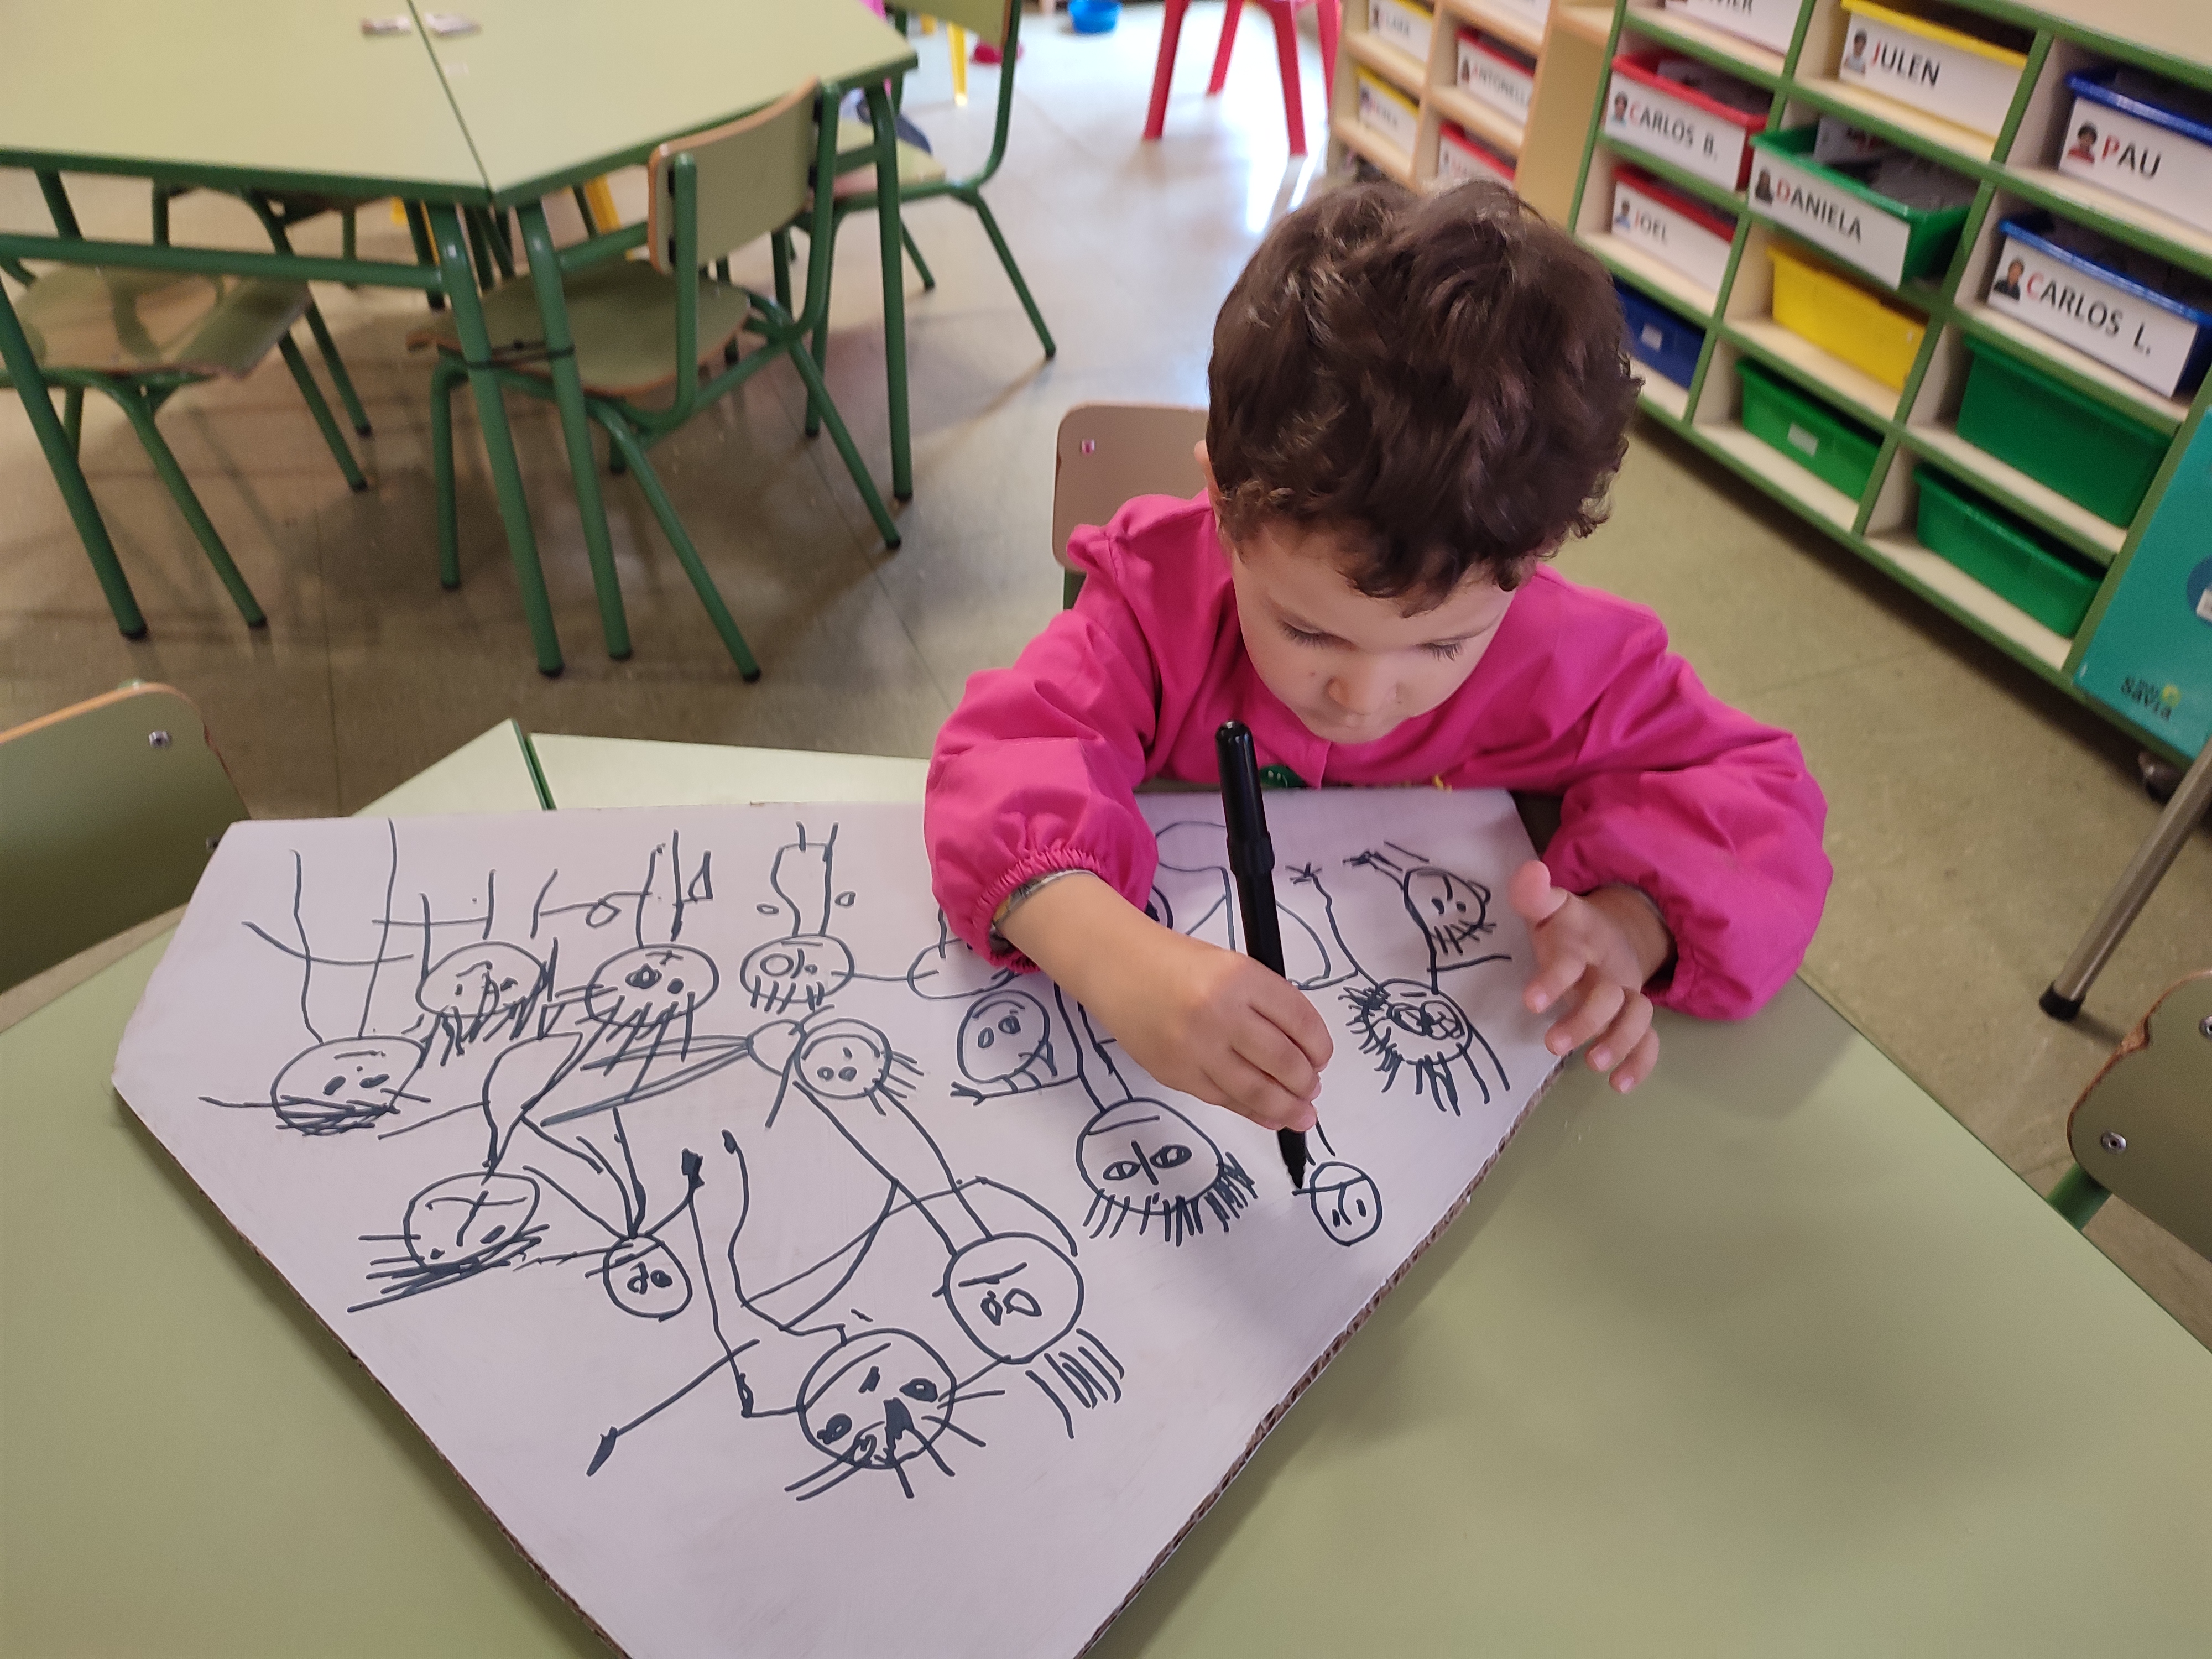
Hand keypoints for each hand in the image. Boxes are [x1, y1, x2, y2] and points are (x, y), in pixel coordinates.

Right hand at [999, 873, 1331, 1131]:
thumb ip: (1267, 1003)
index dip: (1320, 1047)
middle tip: (1313, 1088)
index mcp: (1240, 976)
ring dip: (1287, 1108)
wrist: (1118, 970)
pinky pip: (1224, 1100)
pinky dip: (1253, 1112)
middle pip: (1283, 1061)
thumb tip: (1305, 1054)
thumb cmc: (1181, 966)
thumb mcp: (1233, 966)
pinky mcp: (1175, 1074)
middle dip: (1307, 1082)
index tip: (1322, 1058)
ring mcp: (1194, 1047)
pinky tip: (1270, 1116)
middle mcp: (1218, 1012)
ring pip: (1255, 1090)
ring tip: (1303, 1114)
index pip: (1300, 1020)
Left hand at [1506, 861, 1671, 1093]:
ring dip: (1617, 1042)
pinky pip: (1648, 1040)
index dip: (1553, 979)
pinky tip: (1619, 1085)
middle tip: (1552, 1044)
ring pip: (1636, 1017)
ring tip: (1592, 1065)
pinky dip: (1640, 1063)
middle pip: (1608, 994)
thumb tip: (1530, 871)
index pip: (1570, 958)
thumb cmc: (1566, 928)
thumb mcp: (1546, 909)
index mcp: (1582, 942)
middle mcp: (1608, 968)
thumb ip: (1532, 894)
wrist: (1613, 933)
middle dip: (1584, 1020)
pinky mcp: (1635, 1016)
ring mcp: (1626, 993)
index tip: (1530, 1002)